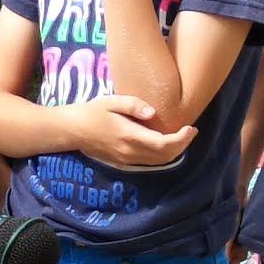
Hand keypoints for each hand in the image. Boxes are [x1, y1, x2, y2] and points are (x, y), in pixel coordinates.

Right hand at [74, 93, 189, 169]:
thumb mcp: (111, 101)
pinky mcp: (124, 162)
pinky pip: (149, 162)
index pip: (163, 144)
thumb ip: (133, 105)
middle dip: (182, 145)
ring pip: (158, 162)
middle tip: (191, 131)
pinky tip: (166, 144)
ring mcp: (127, 159)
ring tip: (182, 138)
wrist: (72, 130)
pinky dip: (162, 155)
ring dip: (174, 152)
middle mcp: (130, 152)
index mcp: (129, 136)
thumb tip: (154, 113)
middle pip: (164, 156)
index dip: (181, 139)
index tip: (191, 128)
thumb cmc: (92, 112)